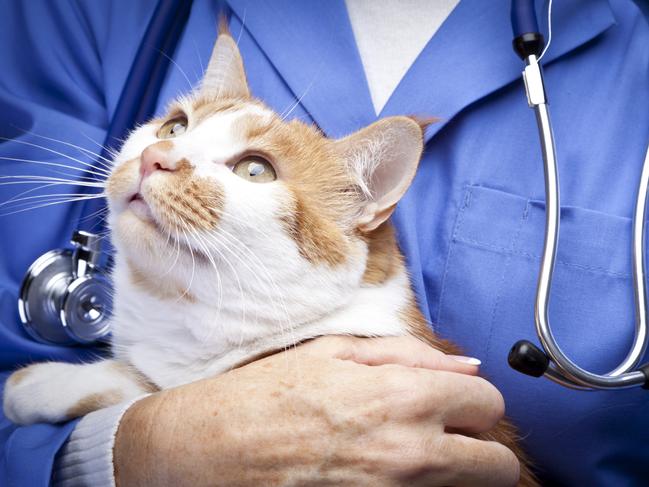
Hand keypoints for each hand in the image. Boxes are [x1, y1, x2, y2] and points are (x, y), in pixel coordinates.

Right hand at [114, 336, 518, 485]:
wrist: (209, 451)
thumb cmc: (266, 395)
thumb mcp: (333, 352)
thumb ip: (409, 354)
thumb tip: (466, 364)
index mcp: (400, 396)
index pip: (488, 403)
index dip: (473, 399)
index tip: (453, 401)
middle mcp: (410, 451)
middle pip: (496, 463)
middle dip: (479, 444)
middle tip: (446, 433)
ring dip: (457, 471)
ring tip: (416, 452)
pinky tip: (390, 470)